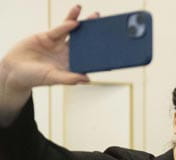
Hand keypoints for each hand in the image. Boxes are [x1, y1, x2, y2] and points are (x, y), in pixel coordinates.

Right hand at [0, 5, 97, 124]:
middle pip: (86, 43)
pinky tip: (75, 19)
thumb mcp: (52, 78)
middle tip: (109, 27)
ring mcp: (59, 44)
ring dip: (84, 23)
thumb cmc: (34, 77)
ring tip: (96, 15)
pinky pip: (61, 28)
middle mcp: (68, 54)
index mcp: (72, 65)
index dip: (100, 54)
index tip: (113, 48)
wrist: (14, 69)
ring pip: (75, 32)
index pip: (89, 58)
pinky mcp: (49, 36)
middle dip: (96, 35)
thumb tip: (86, 79)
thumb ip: (68, 78)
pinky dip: (68, 22)